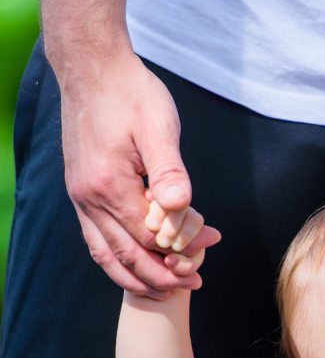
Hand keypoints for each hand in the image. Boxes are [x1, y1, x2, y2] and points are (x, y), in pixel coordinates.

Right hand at [59, 51, 218, 297]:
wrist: (92, 67)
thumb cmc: (131, 94)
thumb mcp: (159, 128)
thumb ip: (170, 172)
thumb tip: (180, 207)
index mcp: (109, 186)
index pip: (150, 237)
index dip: (181, 249)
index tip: (211, 245)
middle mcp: (88, 198)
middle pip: (126, 256)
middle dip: (161, 276)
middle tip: (192, 285)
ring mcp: (80, 197)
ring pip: (105, 254)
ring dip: (135, 277)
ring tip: (164, 290)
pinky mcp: (81, 191)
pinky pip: (95, 239)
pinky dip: (116, 260)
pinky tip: (135, 265)